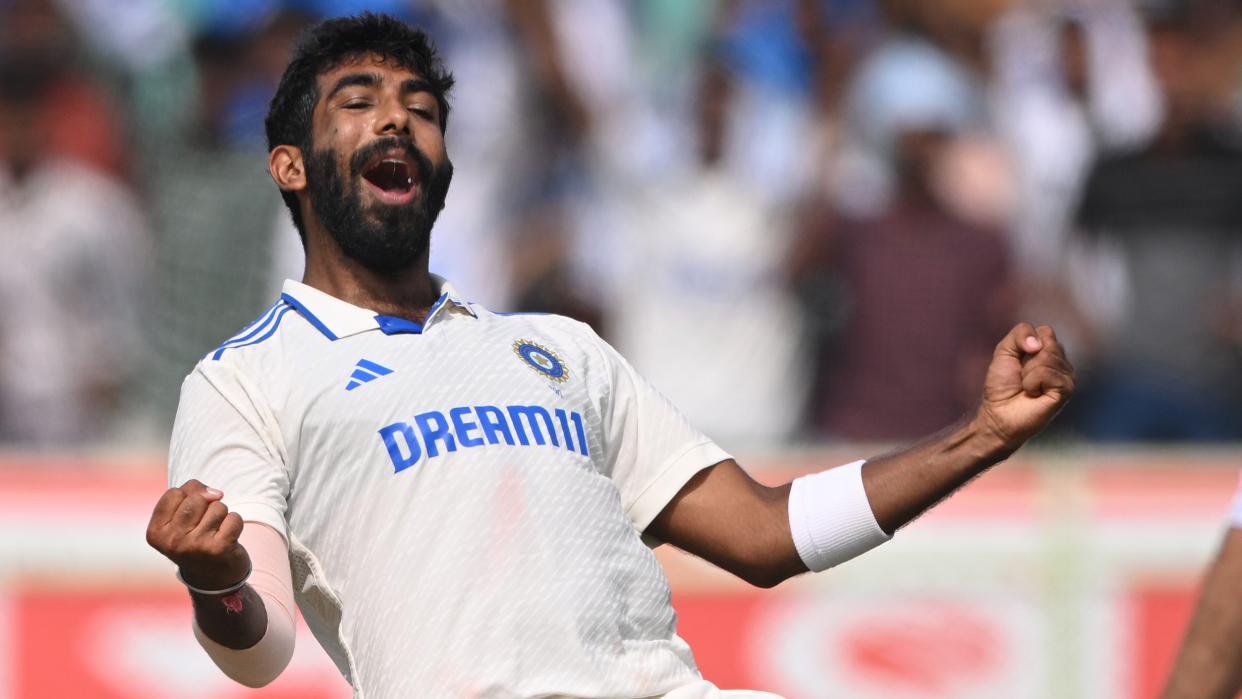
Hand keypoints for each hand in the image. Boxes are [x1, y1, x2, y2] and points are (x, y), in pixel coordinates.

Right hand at [146, 479, 249, 590]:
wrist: (213, 578)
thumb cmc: (195, 539)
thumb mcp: (180, 518)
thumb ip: (190, 494)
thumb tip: (215, 493)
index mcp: (155, 533)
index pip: (175, 493)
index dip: (188, 497)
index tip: (190, 515)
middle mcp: (172, 541)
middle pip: (197, 498)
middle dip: (207, 505)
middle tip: (205, 525)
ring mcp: (195, 546)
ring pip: (218, 506)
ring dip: (221, 515)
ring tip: (215, 532)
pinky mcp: (219, 548)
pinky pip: (234, 518)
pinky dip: (234, 524)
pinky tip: (227, 538)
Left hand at [973, 323, 1074, 452]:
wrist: (998, 412)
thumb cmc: (1001, 384)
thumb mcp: (1004, 351)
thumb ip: (1020, 334)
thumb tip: (1038, 343)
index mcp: (1049, 351)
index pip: (1045, 331)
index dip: (1025, 342)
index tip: (1017, 360)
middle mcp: (1061, 362)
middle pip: (1048, 342)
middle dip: (1026, 359)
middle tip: (1022, 376)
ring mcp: (1067, 376)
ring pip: (1047, 356)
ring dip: (1028, 373)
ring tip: (1027, 387)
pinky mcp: (1067, 389)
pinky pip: (1048, 373)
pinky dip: (1032, 382)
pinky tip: (1034, 394)